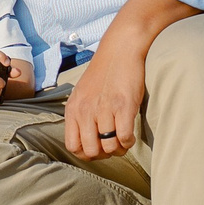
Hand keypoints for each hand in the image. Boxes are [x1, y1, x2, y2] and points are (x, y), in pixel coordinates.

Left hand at [64, 39, 146, 159]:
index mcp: (73, 109)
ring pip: (109, 147)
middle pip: (91, 151)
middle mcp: (86, 111)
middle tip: (112, 146)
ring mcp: (104, 109)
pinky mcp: (124, 106)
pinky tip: (131, 134)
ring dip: (119, 148)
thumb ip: (80, 116)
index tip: (97, 148)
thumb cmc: (103, 73)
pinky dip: (129, 142)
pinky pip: (125, 138)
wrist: (120, 49)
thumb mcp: (82, 94)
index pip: (72, 146)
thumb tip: (84, 141)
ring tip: (122, 139)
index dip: (86, 154)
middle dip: (104, 155)